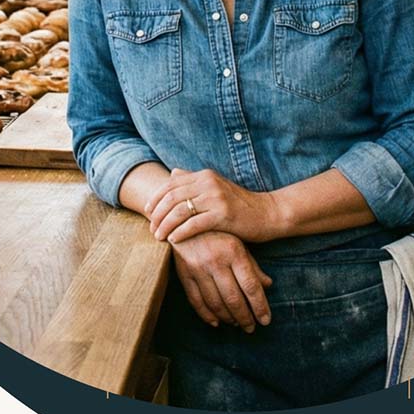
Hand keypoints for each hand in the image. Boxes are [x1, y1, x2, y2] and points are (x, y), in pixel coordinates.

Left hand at [145, 167, 281, 244]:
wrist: (267, 213)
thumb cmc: (239, 204)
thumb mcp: (216, 187)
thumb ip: (194, 180)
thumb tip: (173, 173)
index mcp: (204, 175)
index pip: (170, 184)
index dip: (155, 198)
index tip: (147, 212)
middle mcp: (208, 183)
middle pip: (171, 197)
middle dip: (156, 214)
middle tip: (151, 229)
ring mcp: (216, 198)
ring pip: (179, 211)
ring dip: (165, 225)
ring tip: (159, 236)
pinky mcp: (223, 215)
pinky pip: (194, 224)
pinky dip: (180, 232)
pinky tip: (174, 240)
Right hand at [170, 230, 272, 331]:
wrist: (185, 217)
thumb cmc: (218, 231)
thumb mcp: (238, 243)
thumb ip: (252, 265)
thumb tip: (267, 285)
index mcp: (234, 252)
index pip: (250, 285)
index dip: (260, 306)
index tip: (266, 320)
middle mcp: (216, 261)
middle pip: (233, 298)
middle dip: (245, 317)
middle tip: (251, 328)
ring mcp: (198, 268)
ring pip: (215, 302)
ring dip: (228, 318)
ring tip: (236, 324)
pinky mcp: (184, 274)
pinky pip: (196, 300)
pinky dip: (206, 315)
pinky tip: (216, 322)